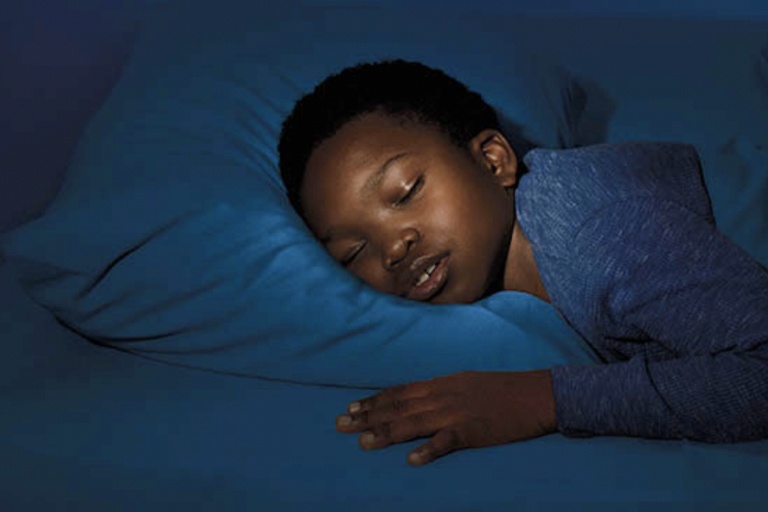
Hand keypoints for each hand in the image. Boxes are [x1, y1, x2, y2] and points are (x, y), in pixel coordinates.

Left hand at [336, 370, 556, 465]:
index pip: (399, 392)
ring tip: (363, 443)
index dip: (374, 401)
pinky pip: (447, 441)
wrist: (536, 394)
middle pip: (398, 407)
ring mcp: (457, 412)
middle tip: (341, 425)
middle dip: (368, 416)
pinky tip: (411, 460)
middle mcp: (443, 395)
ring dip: (387, 433)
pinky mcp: (474, 431)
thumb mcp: (465, 383)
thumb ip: (440, 392)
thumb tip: (416, 400)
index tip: (351, 409)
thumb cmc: (501, 390)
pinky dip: (429, 450)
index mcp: (441, 384)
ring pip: (414, 422)